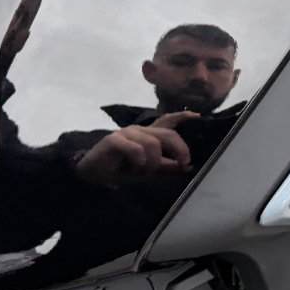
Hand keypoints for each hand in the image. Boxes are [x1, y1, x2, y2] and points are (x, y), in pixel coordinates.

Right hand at [74, 111, 197, 186]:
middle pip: (167, 134)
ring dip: (152, 162)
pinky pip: (135, 149)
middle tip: (183, 163)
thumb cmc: (120, 168)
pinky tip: (134, 168)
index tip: (197, 117)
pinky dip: (139, 161)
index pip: (168, 121)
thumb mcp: (147, 168)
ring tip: (143, 171)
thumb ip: (167, 166)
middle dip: (179, 149)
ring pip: (152, 144)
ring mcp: (127, 133)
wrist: (91, 172)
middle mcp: (140, 130)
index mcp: (149, 135)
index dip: (183, 117)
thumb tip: (189, 166)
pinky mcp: (113, 139)